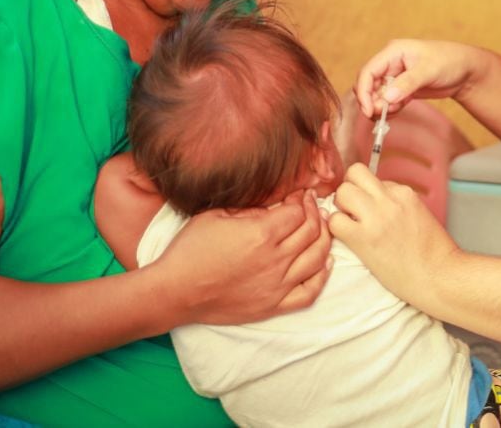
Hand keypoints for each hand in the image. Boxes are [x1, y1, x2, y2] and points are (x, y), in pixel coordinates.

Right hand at [156, 190, 332, 325]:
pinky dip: (322, 277)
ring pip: (317, 258)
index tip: (300, 194)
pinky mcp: (273, 306)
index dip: (302, 199)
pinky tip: (325, 263)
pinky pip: (310, 293)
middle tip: (312, 206)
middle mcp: (275, 260)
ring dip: (324, 239)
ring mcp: (277, 285)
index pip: (298, 211)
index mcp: (261, 234)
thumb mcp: (217, 215)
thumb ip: (251, 208)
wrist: (175, 291)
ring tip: (321, 227)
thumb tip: (276, 205)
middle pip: (312, 231)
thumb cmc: (190, 250)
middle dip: (315, 213)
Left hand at [329, 163, 458, 311]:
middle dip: (349, 190)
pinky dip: (335, 228)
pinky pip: (335, 221)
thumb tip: (376, 202)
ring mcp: (376, 217)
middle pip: (354, 174)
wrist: (441, 277)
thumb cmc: (434, 254)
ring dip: (340, 207)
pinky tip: (347, 238)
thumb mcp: (420, 215)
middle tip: (352, 211)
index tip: (370, 209)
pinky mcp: (363, 239)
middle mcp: (390, 199)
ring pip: (342, 192)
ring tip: (349, 224)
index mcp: (405, 193)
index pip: (374, 179)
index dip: (368, 194)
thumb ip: (398, 204)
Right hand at [354, 39, 482, 117]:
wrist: (466, 71)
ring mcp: (395, 77)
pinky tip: (397, 111)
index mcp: (392, 52)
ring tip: (393, 112)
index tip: (368, 109)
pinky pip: (388, 102)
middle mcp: (390, 64)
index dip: (363, 91)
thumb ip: (407, 84)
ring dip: (380, 107)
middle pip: (369, 85)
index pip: (368, 71)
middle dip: (371, 101)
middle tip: (379, 116)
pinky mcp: (402, 89)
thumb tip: (387, 98)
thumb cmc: (449, 61)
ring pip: (377, 95)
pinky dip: (389, 109)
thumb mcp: (428, 71)